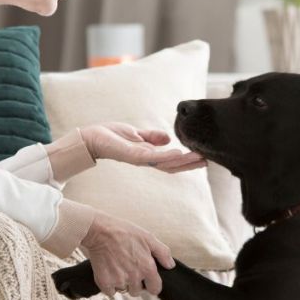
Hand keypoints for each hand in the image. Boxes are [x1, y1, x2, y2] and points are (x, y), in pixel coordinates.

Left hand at [79, 122, 204, 172]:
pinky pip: (152, 157)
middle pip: (172, 166)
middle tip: (208, 160)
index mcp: (148, 155)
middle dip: (190, 164)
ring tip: (200, 157)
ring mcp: (140, 159)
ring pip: (166, 164)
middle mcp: (146, 160)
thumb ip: (152, 137)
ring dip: (184, 161)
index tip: (203, 156)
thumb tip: (169, 138)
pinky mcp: (132, 155)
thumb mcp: (136, 134)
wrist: (91, 137)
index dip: (187, 160)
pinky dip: (166, 156)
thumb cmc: (111, 136)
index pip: (171, 161)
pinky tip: (179, 153)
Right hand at [80, 210, 174, 296]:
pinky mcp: (104, 282)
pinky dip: (109, 284)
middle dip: (134, 283)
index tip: (146, 280)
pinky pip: (110, 292)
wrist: (99, 230)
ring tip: (118, 267)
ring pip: (123, 290)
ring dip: (121, 283)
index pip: (155, 289)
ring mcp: (119, 281)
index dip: (151, 285)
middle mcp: (134, 277)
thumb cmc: (124, 232)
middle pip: (137, 291)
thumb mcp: (148, 237)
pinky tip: (108, 271)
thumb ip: (163, 253)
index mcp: (147, 268)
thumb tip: (170, 265)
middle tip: (128, 268)